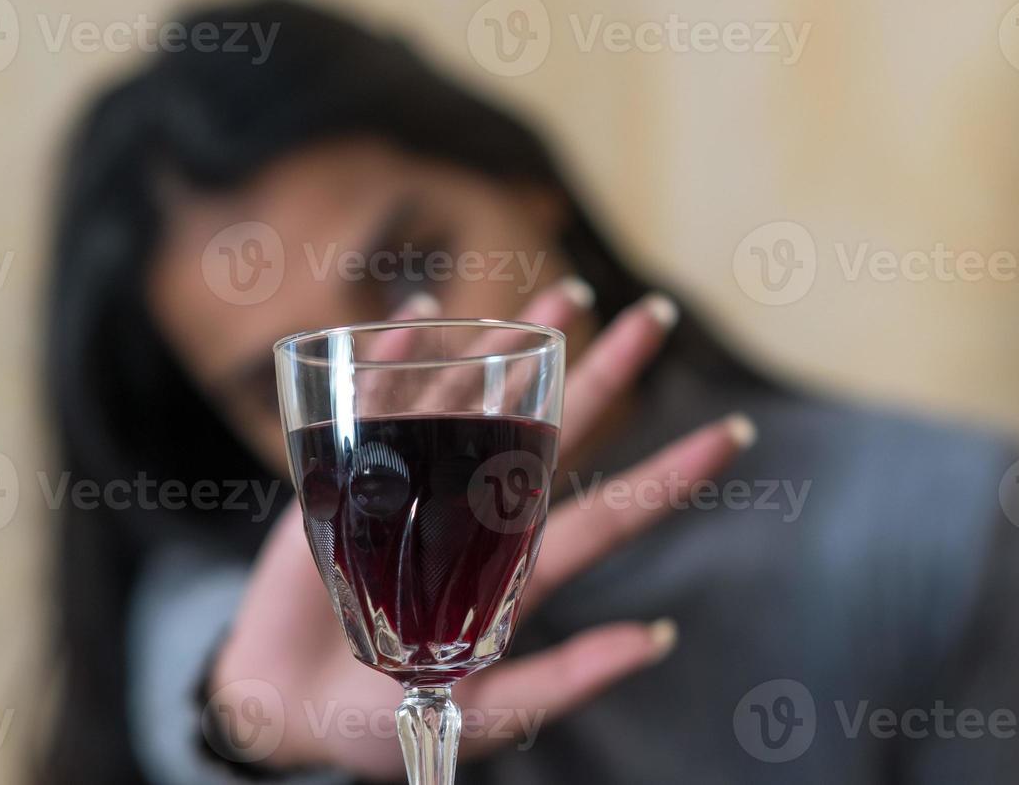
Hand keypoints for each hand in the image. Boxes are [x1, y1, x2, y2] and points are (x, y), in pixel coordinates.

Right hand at [208, 281, 753, 777]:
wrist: (283, 706)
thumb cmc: (380, 724)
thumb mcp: (481, 714)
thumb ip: (561, 679)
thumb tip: (659, 640)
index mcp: (519, 569)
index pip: (611, 511)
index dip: (672, 474)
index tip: (736, 433)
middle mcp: (482, 514)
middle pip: (558, 431)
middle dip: (607, 373)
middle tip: (654, 315)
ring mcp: (421, 485)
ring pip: (482, 399)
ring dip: (519, 346)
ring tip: (565, 293)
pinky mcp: (357, 474)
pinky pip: (383, 401)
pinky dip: (401, 356)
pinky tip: (426, 311)